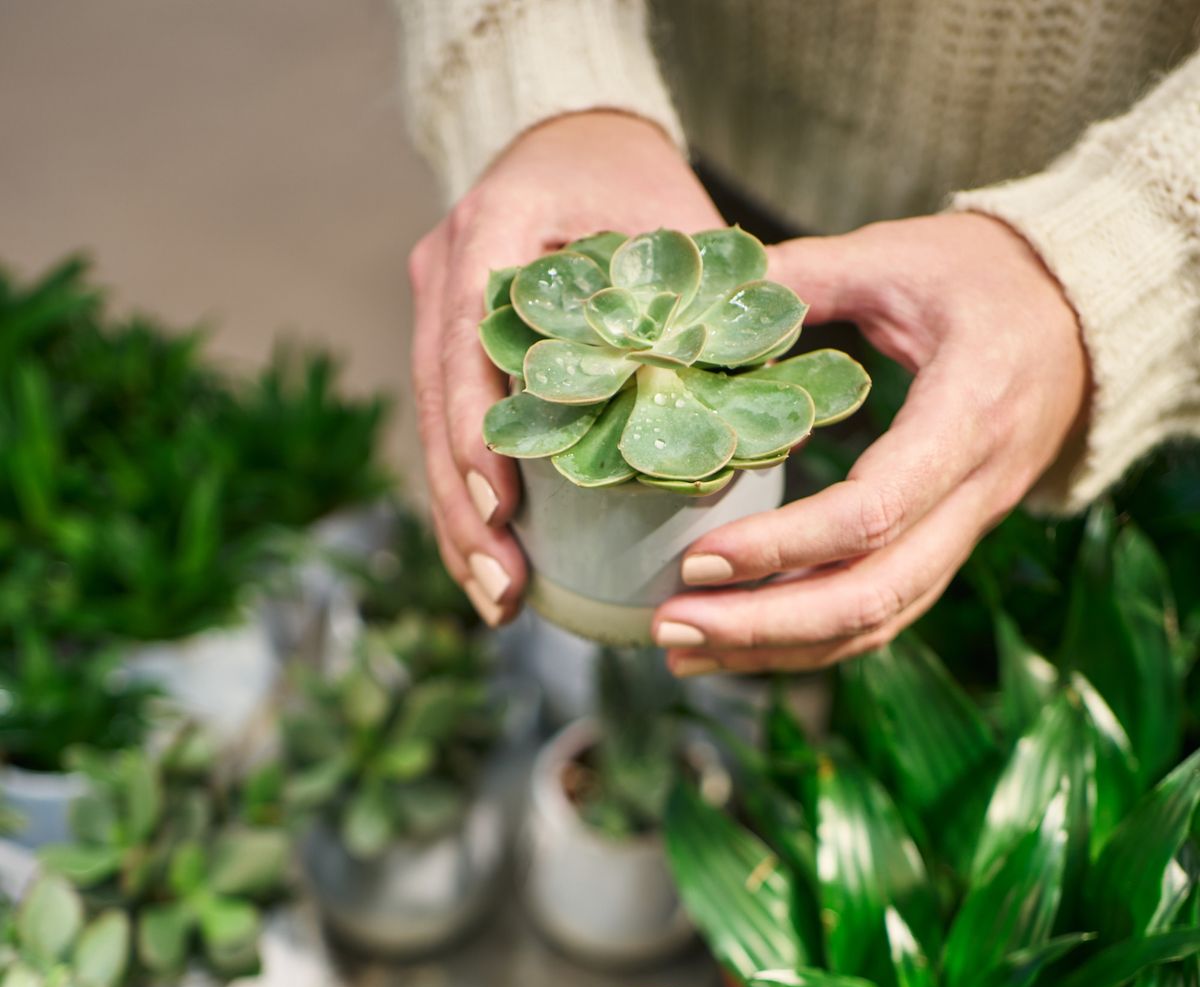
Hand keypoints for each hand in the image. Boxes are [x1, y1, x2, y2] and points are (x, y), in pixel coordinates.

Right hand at [408, 111, 722, 625]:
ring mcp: (436, 313)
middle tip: (503, 588)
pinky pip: (447, 437)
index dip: (476, 429)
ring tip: (497, 602)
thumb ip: (704, 303)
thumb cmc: (632, 184)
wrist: (571, 142)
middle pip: (434, 407)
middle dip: (465, 510)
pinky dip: (469, 505)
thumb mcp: (674, 226)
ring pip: (430, 435)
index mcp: (489, 230)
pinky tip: (493, 567)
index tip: (503, 507)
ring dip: (460, 526)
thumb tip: (770, 409)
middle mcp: (445, 272)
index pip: (467, 340)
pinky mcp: (448, 352)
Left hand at [652, 213, 1089, 674]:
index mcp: (970, 415)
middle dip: (764, 625)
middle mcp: (975, 493)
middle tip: (670, 625)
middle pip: (873, 594)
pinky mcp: (945, 548)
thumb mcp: (901, 256)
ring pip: (875, 621)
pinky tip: (734, 646)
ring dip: (775, 649)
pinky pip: (880, 616)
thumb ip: (806, 277)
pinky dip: (806, 643)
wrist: (1085, 322)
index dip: (785, 547)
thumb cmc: (990, 280)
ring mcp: (965, 532)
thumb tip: (701, 308)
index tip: (699, 558)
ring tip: (681, 651)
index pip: (875, 511)